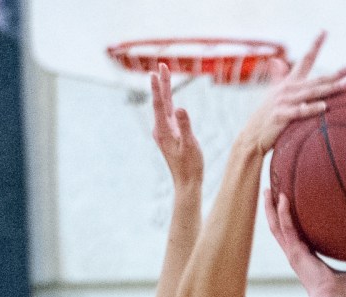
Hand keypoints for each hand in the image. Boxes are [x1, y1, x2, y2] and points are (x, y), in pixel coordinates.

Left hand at [151, 64, 203, 185]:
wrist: (186, 183)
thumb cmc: (190, 166)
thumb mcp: (190, 145)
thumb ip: (185, 126)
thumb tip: (179, 108)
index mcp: (164, 130)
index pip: (159, 104)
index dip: (158, 87)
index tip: (155, 72)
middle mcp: (161, 129)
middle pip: (160, 102)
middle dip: (162, 83)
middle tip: (162, 65)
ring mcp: (164, 132)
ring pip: (164, 106)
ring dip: (165, 90)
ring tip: (165, 74)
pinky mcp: (169, 135)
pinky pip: (167, 114)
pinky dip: (168, 101)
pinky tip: (169, 97)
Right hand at [244, 32, 345, 154]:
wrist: (252, 136)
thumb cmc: (267, 117)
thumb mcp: (273, 93)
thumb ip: (278, 77)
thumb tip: (277, 62)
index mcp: (289, 82)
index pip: (304, 60)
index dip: (315, 45)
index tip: (324, 31)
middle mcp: (288, 89)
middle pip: (317, 79)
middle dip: (336, 73)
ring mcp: (284, 102)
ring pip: (312, 93)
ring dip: (330, 89)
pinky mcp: (281, 116)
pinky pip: (299, 112)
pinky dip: (311, 109)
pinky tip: (324, 107)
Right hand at [265, 190, 345, 296]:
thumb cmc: (342, 292)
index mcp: (306, 257)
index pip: (294, 235)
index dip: (289, 220)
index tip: (288, 206)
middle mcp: (295, 253)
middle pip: (278, 227)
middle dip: (272, 209)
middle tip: (269, 190)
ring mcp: (293, 253)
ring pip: (275, 226)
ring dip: (270, 207)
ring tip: (267, 189)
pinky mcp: (294, 252)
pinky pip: (286, 228)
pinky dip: (283, 213)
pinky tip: (283, 197)